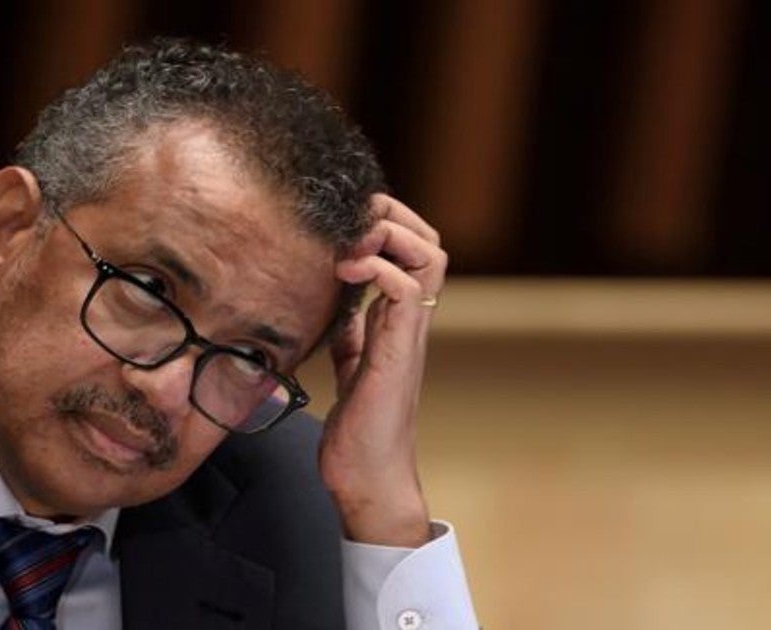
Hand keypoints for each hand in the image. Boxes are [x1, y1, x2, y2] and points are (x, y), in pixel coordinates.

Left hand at [319, 193, 445, 546]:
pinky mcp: (396, 351)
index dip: (387, 224)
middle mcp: (411, 321)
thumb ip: (353, 336)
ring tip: (350, 245)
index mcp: (398, 321)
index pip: (414, 250)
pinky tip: (344, 275)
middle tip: (351, 221)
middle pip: (429, 241)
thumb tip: (340, 311)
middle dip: (391, 215)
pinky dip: (376, 268)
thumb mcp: (351, 366)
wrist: (369, 477)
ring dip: (388, 235)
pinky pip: (403, 290)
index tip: (345, 226)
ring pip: (428, 256)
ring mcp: (408, 334)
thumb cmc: (361, 430)